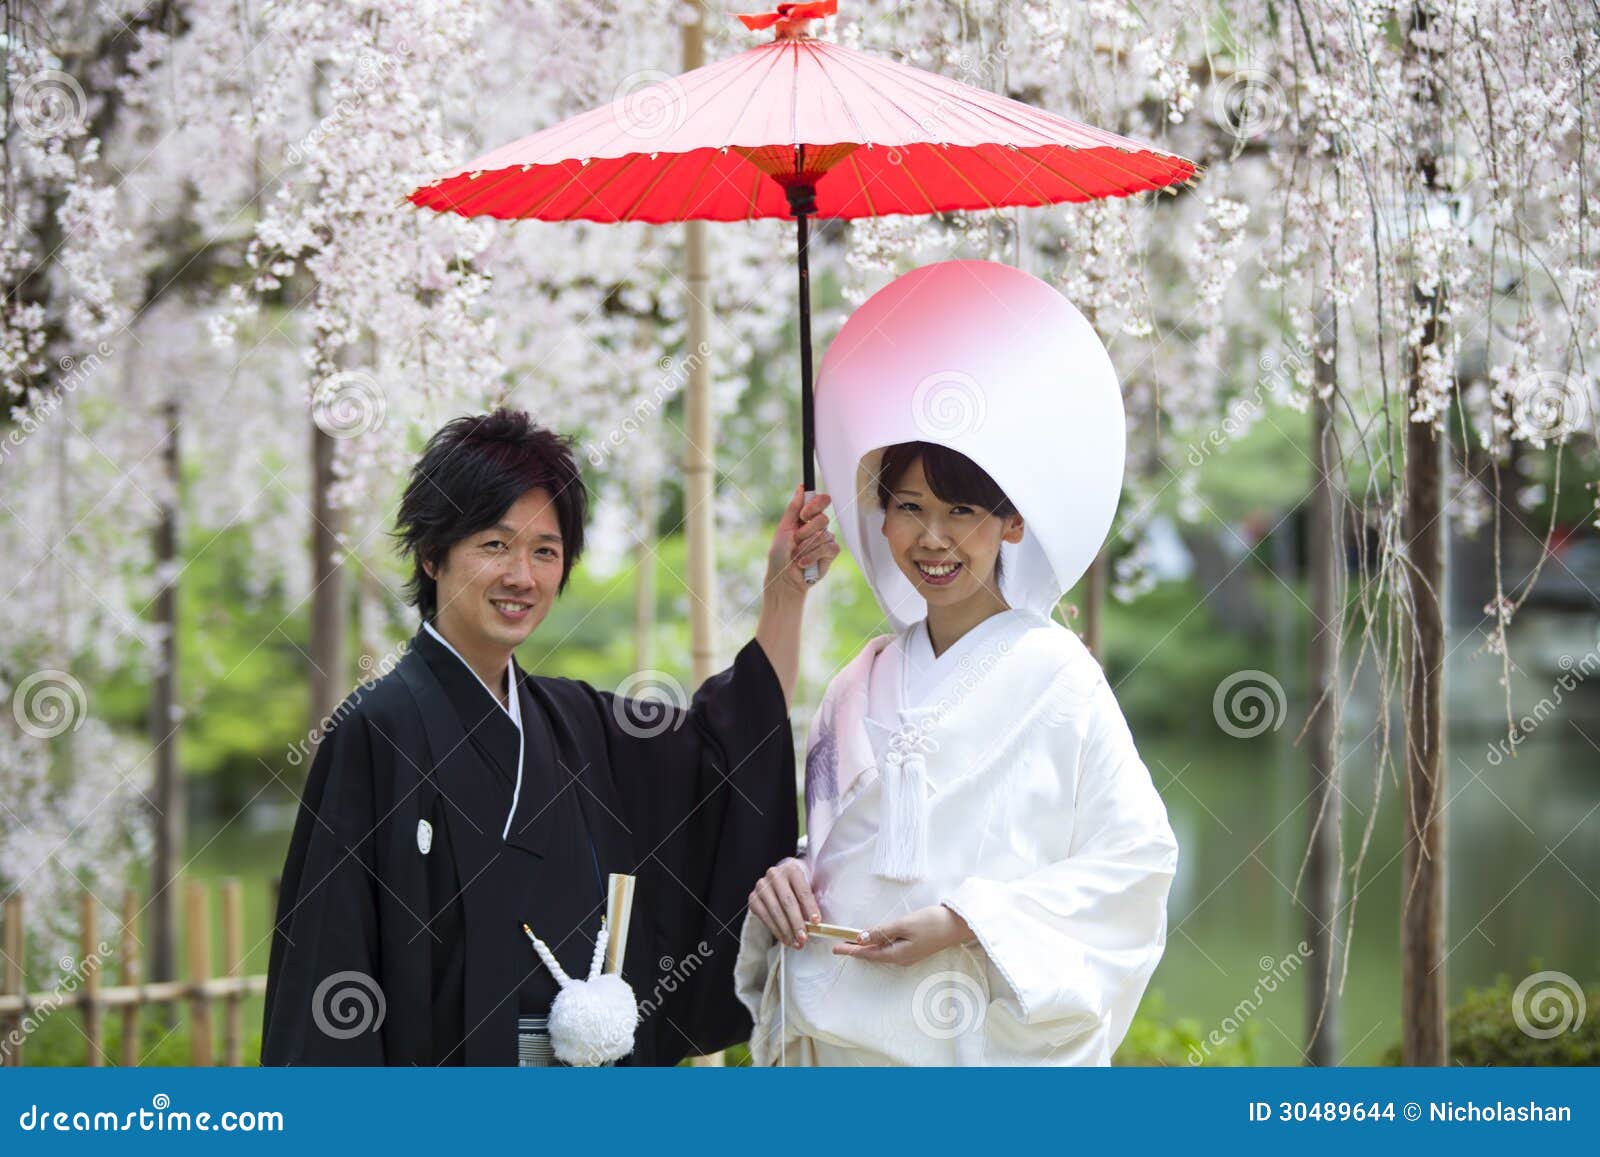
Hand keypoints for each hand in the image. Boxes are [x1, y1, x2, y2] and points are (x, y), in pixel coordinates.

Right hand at [748, 857, 820, 948]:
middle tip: (804, 938)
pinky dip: (776, 931)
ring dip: (787, 931)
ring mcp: (762, 886)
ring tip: (796, 944)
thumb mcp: (809, 885)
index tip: (816, 922)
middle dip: (797, 923)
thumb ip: (814, 899)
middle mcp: (774, 874)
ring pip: (775, 911)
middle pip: (788, 902)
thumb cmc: (799, 885)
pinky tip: (785, 939)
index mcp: (792, 868)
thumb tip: (817, 923)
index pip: (803, 890)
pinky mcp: (753, 898)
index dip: (810, 907)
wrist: (779, 879)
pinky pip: (765, 917)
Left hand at [765, 485, 838, 596]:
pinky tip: (803, 563)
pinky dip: (812, 556)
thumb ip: (794, 508)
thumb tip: (801, 487)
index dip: (815, 504)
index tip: (804, 515)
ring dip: (806, 547)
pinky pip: (828, 547)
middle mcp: (818, 527)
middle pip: (823, 518)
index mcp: (807, 518)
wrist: (783, 577)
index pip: (821, 501)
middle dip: (806, 531)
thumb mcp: (784, 528)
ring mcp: (826, 539)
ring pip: (823, 535)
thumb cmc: (780, 554)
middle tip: (796, 540)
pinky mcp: (831, 553)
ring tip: (797, 556)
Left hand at [831, 904, 974, 966]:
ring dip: (867, 947)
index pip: (868, 954)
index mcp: (897, 955)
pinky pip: (890, 949)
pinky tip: (874, 939)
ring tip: (851, 942)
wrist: (958, 925)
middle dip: (856, 950)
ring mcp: (909, 954)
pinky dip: (879, 944)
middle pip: (873, 955)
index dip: (851, 951)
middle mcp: (901, 959)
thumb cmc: (931, 923)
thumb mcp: (904, 925)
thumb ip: (881, 932)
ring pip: (882, 952)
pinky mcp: (914, 948)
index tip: (835, 949)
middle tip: (839, 945)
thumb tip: (862, 938)